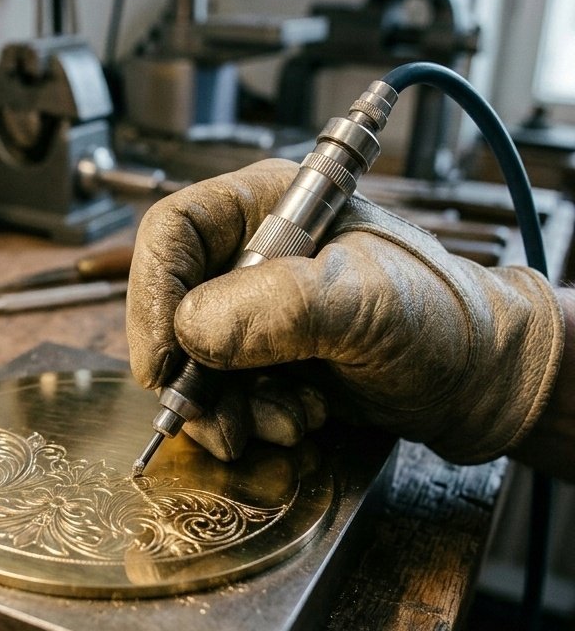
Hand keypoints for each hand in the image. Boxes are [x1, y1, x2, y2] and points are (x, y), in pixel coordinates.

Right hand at [126, 158, 563, 463]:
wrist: (477, 380)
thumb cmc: (440, 316)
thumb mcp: (366, 301)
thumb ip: (283, 306)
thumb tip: (194, 332)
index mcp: (270, 208)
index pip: (173, 233)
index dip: (153, 293)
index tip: (164, 358)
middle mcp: (251, 258)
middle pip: (172, 306)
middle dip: (191, 371)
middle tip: (216, 418)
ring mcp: (256, 314)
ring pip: (193, 363)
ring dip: (224, 406)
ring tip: (282, 421)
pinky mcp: (264, 361)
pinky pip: (222, 394)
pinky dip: (248, 419)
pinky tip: (297, 420)